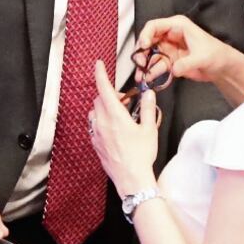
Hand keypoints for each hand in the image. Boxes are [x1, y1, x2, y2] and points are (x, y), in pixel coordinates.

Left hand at [90, 60, 158, 197]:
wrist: (132, 179)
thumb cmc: (141, 155)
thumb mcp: (150, 129)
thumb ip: (148, 108)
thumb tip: (149, 94)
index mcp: (115, 116)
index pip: (103, 89)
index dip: (100, 74)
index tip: (98, 64)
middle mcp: (102, 123)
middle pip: (98, 100)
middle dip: (108, 95)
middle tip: (124, 100)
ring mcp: (96, 134)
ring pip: (94, 113)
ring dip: (103, 108)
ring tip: (118, 115)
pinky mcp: (95, 144)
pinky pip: (93, 126)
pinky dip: (100, 122)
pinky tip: (112, 129)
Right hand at [136, 15, 235, 82]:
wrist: (222, 67)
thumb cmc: (216, 54)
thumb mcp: (202, 57)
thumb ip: (187, 63)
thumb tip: (174, 68)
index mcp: (177, 26)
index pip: (154, 26)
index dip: (146, 35)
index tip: (143, 46)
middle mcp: (170, 36)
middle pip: (148, 41)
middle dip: (141, 53)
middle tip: (140, 64)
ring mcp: (168, 49)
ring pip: (150, 55)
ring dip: (144, 66)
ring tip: (142, 77)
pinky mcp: (169, 62)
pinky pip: (156, 67)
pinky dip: (151, 73)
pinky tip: (149, 80)